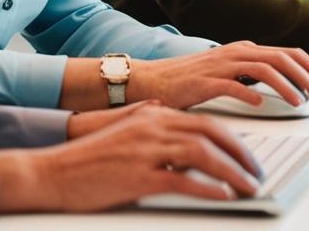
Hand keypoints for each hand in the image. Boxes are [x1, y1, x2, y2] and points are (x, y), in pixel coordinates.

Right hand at [0, 106, 260, 212]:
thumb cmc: (88, 157)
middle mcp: (152, 128)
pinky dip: (208, 188)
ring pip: (202, 155)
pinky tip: (223, 196)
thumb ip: (146, 119)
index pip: (204, 121)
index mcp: (152, 116)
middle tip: (256, 171)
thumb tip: (166, 112)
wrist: (52, 171)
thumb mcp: (122, 129)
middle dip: (240, 153)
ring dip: (232, 172)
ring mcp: (145, 151)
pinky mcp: (138, 177)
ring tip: (248, 187)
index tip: (247, 155)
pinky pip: (182, 180)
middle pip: (210, 133)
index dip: (232, 138)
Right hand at [130, 41, 308, 108]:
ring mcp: (222, 65)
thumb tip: (284, 84)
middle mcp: (237, 52)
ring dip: (287, 86)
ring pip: (265, 68)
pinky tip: (261, 105)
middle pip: (283, 58)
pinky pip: (233, 84)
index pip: (289, 53)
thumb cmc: (190, 80)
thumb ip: (253, 74)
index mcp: (245, 50)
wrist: (153, 80)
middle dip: (308, 77)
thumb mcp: (229, 72)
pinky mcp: (205, 81)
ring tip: (300, 103)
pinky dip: (251, 93)